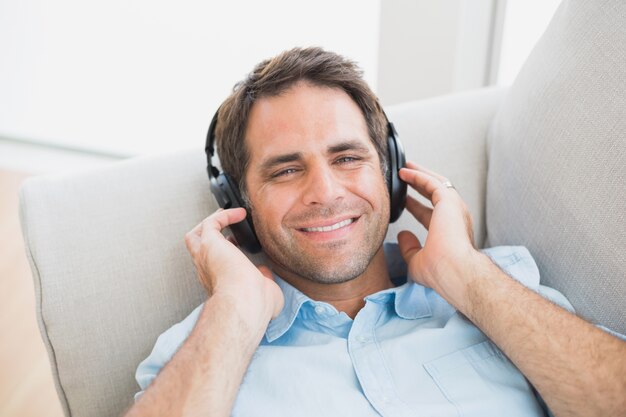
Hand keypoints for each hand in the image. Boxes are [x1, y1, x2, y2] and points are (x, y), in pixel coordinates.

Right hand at [184, 208, 283, 320]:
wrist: (244, 302)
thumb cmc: (254, 304)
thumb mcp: (264, 291)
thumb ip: (263, 280)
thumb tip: (265, 273)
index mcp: (218, 283)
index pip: (213, 264)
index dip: (223, 252)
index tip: (236, 244)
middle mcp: (206, 270)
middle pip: (196, 248)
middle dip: (208, 234)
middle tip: (223, 223)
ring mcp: (205, 257)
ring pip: (196, 235)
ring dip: (211, 223)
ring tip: (227, 213)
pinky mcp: (209, 243)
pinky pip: (211, 222)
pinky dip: (224, 215)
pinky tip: (239, 214)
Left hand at [397, 162, 478, 305]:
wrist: (455, 270)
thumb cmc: (441, 272)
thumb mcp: (417, 261)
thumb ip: (409, 248)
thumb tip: (402, 235)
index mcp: (449, 232)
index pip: (430, 214)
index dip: (415, 206)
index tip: (404, 201)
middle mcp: (455, 218)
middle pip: (436, 194)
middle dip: (420, 183)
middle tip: (405, 175)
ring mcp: (454, 208)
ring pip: (437, 183)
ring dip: (420, 174)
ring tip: (405, 167)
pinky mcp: (449, 201)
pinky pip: (432, 182)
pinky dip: (419, 175)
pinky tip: (405, 172)